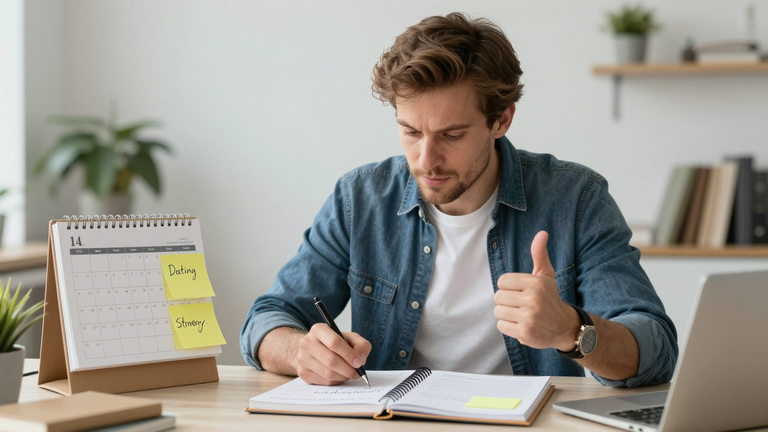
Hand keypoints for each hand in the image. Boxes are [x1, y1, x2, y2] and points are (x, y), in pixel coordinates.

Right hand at [295, 324, 371, 385]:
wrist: (313, 350)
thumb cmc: (335, 344)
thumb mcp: (350, 338)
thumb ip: (361, 345)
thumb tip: (360, 360)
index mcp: (318, 330)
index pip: (334, 342)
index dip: (349, 354)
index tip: (359, 363)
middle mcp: (307, 342)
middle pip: (331, 360)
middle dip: (348, 369)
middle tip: (357, 373)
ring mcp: (302, 358)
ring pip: (328, 374)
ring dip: (343, 377)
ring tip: (348, 373)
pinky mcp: (302, 372)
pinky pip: (323, 382)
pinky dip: (335, 381)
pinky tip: (338, 376)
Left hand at [494, 231, 578, 350]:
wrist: (565, 327)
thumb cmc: (550, 298)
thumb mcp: (546, 275)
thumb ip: (539, 254)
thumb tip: (542, 233)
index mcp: (535, 283)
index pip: (502, 281)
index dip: (508, 286)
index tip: (520, 291)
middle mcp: (532, 300)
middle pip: (498, 297)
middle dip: (506, 301)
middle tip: (520, 304)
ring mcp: (528, 318)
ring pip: (498, 311)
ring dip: (507, 314)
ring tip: (521, 314)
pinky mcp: (524, 333)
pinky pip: (501, 325)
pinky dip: (508, 326)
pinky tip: (521, 324)